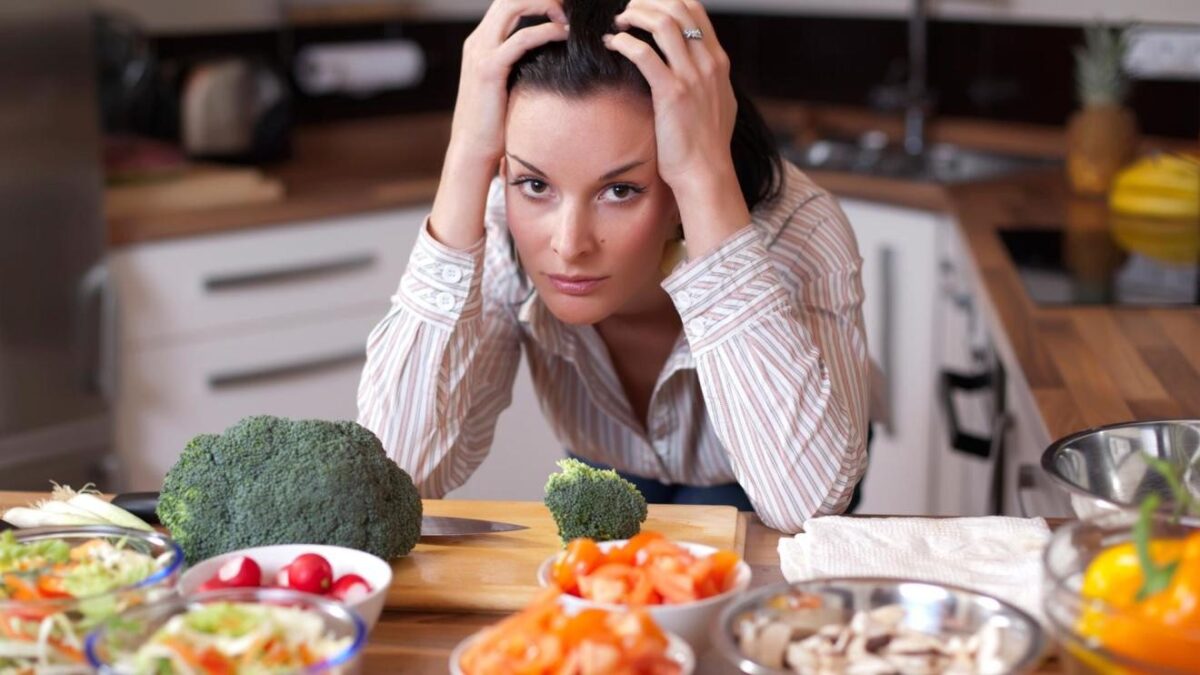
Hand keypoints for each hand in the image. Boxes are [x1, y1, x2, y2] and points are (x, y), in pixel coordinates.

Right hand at [450, 0, 568, 166]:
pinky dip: (546, 31)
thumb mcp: (507, 84)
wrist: (472, 149)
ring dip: (545, 4)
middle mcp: (477, 41)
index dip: (535, 0)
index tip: (563, 8)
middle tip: (569, 7)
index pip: (507, 2)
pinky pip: (521, 38)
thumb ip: (520, 63)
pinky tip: (564, 35)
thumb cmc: (495, 122)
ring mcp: (480, 52)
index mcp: (481, 42)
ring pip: (512, 5)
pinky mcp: (488, 69)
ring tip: (568, 17)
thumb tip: (550, 56)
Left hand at [604, 0, 734, 193]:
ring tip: (617, 23)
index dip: (667, 0)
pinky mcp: (672, 93)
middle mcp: (708, 63)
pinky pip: (643, 54)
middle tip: (626, 10)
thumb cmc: (705, 144)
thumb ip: (707, 79)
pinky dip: (623, 42)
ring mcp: (692, 77)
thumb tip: (695, 66)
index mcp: (718, 62)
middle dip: (647, 2)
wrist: (706, 172)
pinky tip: (611, 44)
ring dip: (635, 16)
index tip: (645, 6)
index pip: (695, 10)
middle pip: (678, 8)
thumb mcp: (718, 102)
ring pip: (662, 23)